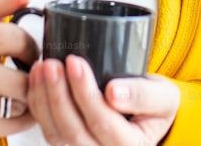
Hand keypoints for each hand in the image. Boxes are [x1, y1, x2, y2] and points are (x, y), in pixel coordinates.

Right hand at [0, 0, 39, 144]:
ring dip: (25, 99)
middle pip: (25, 76)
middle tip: (22, 75)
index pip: (20, 40)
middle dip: (30, 77)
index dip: (30, 48)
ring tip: (13, 93)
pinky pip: (15, 122)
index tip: (25, 53)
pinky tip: (11, 110)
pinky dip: (21, 118)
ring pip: (22, 100)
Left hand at [28, 54, 178, 145]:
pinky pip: (49, 129)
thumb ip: (143, 94)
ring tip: (42, 68)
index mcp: (130, 145)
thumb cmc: (155, 105)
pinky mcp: (70, 141)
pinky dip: (39, 104)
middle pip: (73, 130)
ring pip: (56, 134)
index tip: (75, 62)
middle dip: (58, 95)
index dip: (85, 93)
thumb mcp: (163, 96)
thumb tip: (116, 92)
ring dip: (44, 100)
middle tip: (52, 64)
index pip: (102, 121)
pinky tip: (37, 79)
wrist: (148, 115)